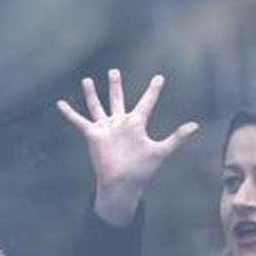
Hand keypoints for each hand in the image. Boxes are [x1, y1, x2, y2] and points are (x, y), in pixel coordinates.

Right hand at [57, 69, 197, 225]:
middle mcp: (120, 123)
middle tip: (114, 72)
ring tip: (87, 80)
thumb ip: (176, 137)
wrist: (121, 183)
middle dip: (115, 86)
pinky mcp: (93, 135)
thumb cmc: (142, 170)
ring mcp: (105, 128)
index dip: (153, 90)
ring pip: (97, 106)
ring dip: (92, 94)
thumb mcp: (161, 151)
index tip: (159, 78)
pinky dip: (69, 113)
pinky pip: (79, 121)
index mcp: (137, 124)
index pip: (147, 102)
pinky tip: (60, 104)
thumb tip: (195, 125)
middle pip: (118, 99)